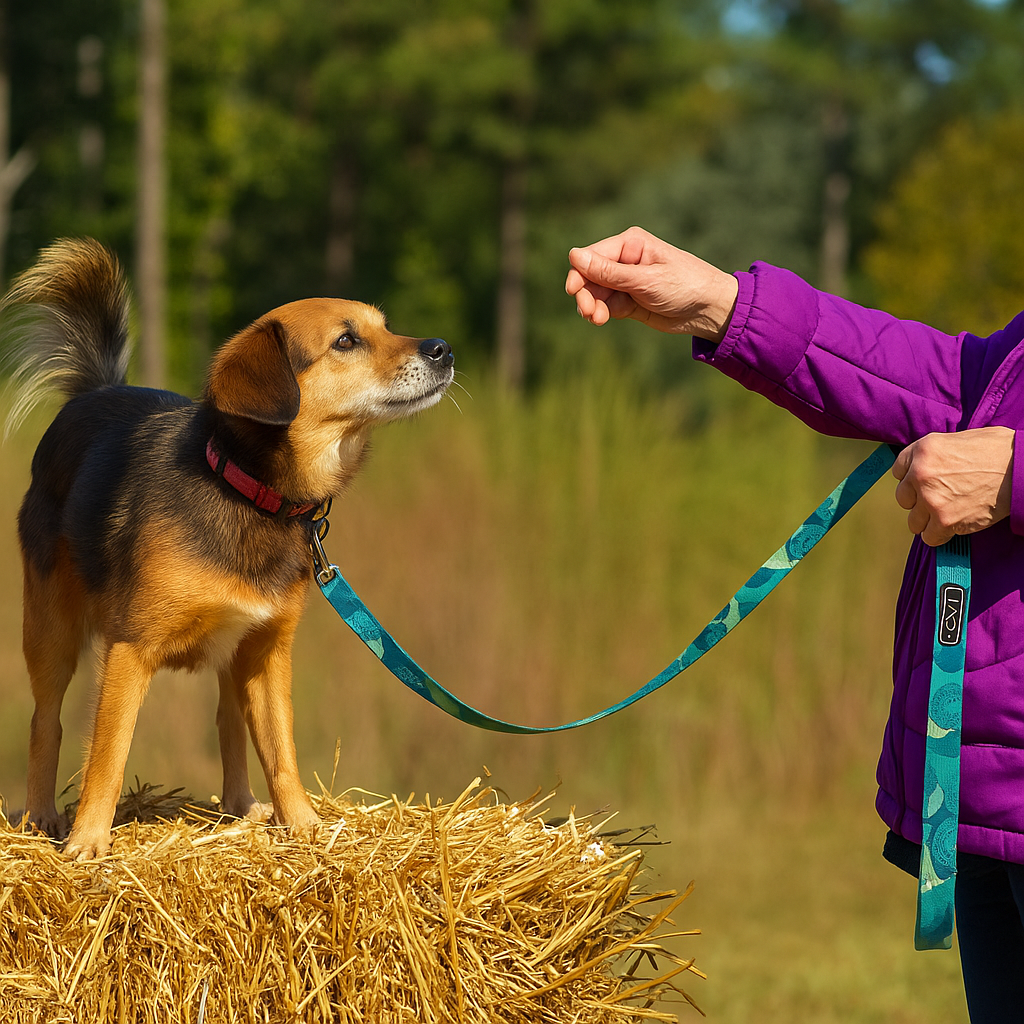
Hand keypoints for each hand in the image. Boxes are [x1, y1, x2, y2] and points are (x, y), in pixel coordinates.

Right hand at [565, 226, 738, 340]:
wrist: (710, 309)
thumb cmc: (684, 286)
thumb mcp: (644, 280)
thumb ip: (608, 272)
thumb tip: (573, 255)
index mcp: (630, 244)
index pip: (592, 256)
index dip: (579, 273)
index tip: (574, 292)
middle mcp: (624, 260)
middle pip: (589, 276)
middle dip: (586, 294)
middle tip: (589, 313)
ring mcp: (626, 282)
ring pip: (595, 293)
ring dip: (591, 306)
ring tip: (597, 320)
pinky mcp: (629, 301)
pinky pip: (606, 305)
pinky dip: (601, 313)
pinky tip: (601, 320)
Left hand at [892, 427, 1014, 545]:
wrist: (1023, 468)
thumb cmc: (998, 451)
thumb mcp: (958, 440)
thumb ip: (935, 455)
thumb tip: (925, 467)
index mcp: (923, 449)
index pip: (898, 470)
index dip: (912, 479)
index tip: (924, 484)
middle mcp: (921, 474)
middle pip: (903, 498)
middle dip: (919, 501)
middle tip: (941, 499)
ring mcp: (931, 499)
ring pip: (914, 521)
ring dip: (929, 520)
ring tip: (949, 513)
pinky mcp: (945, 521)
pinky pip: (930, 537)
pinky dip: (940, 535)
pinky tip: (954, 525)